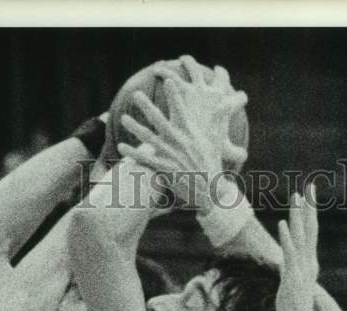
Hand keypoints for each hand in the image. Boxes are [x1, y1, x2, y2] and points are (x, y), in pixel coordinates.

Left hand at [116, 62, 246, 210]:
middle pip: (160, 121)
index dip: (175, 96)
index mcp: (191, 135)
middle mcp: (180, 143)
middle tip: (136, 94)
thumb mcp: (216, 143)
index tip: (169, 80)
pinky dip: (133, 154)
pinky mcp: (165, 170)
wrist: (211, 193)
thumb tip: (224, 106)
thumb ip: (215, 123)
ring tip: (123, 118)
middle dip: (148, 107)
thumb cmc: (212, 165)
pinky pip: (145, 160)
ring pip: (150, 139)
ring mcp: (171, 156)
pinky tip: (121, 148)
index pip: (182, 111)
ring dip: (135, 128)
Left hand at [276, 186, 319, 310]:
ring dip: (298, 216)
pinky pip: (289, 253)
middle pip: (311, 230)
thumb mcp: (293, 287)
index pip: (311, 234)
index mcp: (310, 264)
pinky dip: (286, 238)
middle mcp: (309, 263)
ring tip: (296, 197)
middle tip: (310, 186)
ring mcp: (302, 269)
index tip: (307, 196)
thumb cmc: (295, 310)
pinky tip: (282, 224)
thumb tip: (286, 267)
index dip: (310, 214)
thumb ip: (291, 274)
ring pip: (301, 237)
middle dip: (310, 207)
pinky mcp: (292, 277)